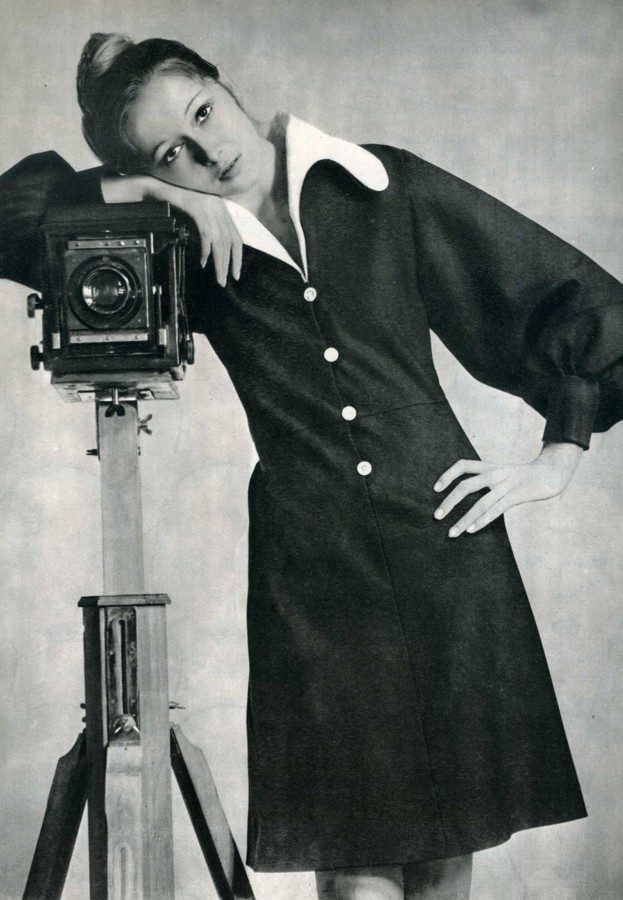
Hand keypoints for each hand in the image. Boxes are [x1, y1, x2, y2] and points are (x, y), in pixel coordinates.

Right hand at [100, 173, 241, 286]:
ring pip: (220, 240)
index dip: (237, 257)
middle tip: (224, 281)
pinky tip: (203, 261)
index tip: (235, 274)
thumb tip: (213, 254)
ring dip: (219, 262)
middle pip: (230, 241)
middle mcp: (218, 206)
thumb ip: (206, 230)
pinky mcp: (196, 207)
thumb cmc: (173, 204)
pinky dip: (206, 250)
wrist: (156, 187)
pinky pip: (206, 233)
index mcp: (221, 209)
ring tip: (217, 277)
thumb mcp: (195, 217)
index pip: (236, 237)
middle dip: (229, 264)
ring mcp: (208, 206)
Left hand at [432, 441, 582, 536]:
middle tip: (436, 516)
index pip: (463, 465)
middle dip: (449, 502)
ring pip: (480, 503)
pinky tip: (471, 530)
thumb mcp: (503, 473)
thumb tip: (468, 493)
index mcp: (490, 466)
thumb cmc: (524, 477)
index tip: (435, 488)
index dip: (447, 475)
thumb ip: (487, 480)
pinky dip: (482, 521)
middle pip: (466, 486)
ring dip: (464, 520)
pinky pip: (496, 510)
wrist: (551, 473)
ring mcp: (506, 485)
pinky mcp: (516, 496)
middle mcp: (495, 474)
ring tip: (451, 533)